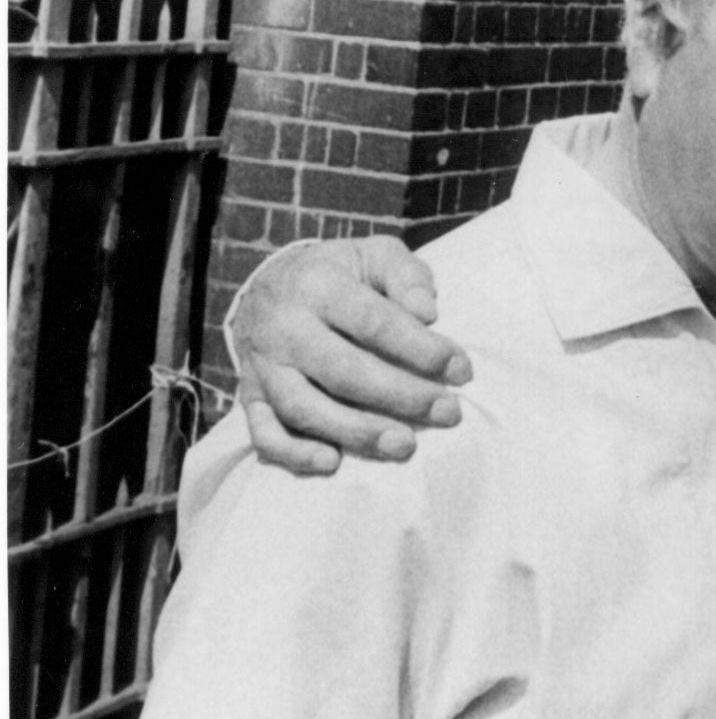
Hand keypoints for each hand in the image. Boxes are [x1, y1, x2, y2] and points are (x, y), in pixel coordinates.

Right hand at [232, 237, 471, 473]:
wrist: (271, 286)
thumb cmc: (340, 276)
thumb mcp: (375, 256)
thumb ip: (407, 276)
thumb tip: (428, 313)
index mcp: (317, 285)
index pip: (374, 322)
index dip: (422, 350)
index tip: (462, 371)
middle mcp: (283, 326)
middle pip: (342, 371)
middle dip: (402, 397)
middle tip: (448, 413)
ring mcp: (262, 365)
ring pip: (303, 407)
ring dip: (356, 432)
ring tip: (405, 445)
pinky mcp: (250, 396)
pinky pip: (264, 433)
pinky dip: (294, 454)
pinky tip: (333, 462)